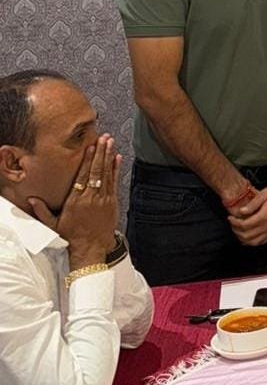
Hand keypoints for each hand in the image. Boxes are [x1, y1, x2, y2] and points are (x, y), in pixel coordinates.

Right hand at [28, 134, 121, 268]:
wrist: (91, 247)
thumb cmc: (71, 235)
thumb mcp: (53, 224)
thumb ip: (42, 211)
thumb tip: (32, 199)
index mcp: (75, 201)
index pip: (81, 176)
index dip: (86, 160)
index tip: (89, 147)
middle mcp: (90, 198)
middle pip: (95, 171)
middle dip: (100, 153)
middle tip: (103, 138)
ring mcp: (103, 199)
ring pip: (106, 174)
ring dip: (109, 157)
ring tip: (110, 142)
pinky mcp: (112, 202)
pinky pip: (114, 182)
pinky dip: (116, 169)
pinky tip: (118, 158)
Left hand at [227, 182, 266, 245]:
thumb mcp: (263, 194)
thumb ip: (252, 204)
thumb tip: (241, 212)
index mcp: (265, 216)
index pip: (244, 225)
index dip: (234, 223)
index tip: (230, 218)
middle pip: (247, 236)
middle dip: (236, 231)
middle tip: (232, 223)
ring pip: (254, 242)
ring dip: (243, 238)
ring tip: (238, 230)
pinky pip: (262, 242)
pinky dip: (252, 241)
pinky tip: (248, 236)